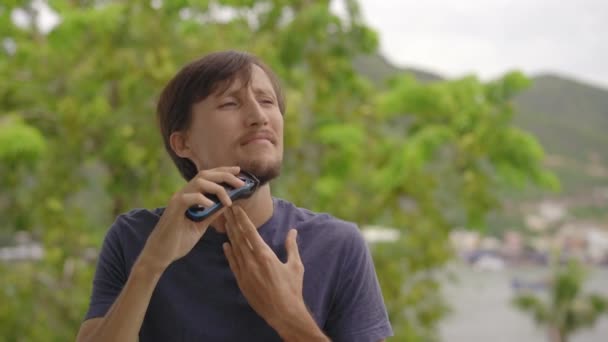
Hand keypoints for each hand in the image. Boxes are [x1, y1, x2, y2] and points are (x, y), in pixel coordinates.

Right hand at [139, 166, 244, 271]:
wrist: (161, 254)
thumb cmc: (179, 240)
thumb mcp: (201, 224)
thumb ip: (212, 213)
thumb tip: (228, 203)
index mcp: (190, 195)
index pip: (207, 176)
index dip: (223, 171)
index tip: (238, 171)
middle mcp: (183, 193)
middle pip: (205, 174)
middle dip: (225, 175)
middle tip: (241, 183)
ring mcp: (178, 199)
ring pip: (199, 182)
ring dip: (217, 189)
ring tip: (227, 201)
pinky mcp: (174, 209)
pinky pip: (189, 198)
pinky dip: (203, 199)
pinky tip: (212, 206)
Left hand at [223, 206, 308, 331]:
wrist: (283, 312)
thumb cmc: (292, 288)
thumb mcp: (295, 265)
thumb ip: (291, 247)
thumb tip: (293, 231)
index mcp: (265, 255)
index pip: (250, 232)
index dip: (242, 219)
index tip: (236, 209)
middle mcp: (252, 261)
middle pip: (239, 237)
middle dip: (233, 222)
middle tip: (226, 209)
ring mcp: (245, 272)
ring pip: (235, 249)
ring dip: (230, 235)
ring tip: (225, 223)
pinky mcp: (242, 282)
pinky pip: (233, 264)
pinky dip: (229, 253)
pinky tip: (225, 245)